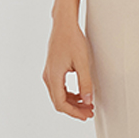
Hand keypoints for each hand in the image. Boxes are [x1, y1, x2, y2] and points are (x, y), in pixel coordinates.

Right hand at [42, 0, 93, 120]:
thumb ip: (85, 82)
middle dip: (75, 109)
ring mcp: (49, 72)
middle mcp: (48, 76)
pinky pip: (59, 87)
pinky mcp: (52, 67)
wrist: (63, 23)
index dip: (74, 112)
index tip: (86, 115)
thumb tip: (87, 100)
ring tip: (87, 103)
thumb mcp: (82, 62)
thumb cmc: (72, 39)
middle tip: (89, 111)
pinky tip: (80, 92)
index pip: (61, 103)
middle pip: (59, 101)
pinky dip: (69, 93)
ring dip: (73, 101)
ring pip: (59, 94)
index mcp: (54, 76)